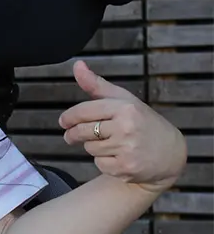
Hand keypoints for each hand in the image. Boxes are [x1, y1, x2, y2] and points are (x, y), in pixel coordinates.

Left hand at [59, 61, 186, 192]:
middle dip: (73, 134)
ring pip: (90, 148)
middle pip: (83, 131)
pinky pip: (99, 164)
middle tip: (70, 136)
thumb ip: (97, 85)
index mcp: (125, 108)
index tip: (63, 121)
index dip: (69, 117)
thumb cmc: (142, 122)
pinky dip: (103, 162)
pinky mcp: (126, 169)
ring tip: (109, 144)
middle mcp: (126, 128)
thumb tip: (77, 65)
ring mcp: (127, 149)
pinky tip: (117, 157)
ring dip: (92, 147)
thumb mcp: (124, 100)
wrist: (170, 153)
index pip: (84, 111)